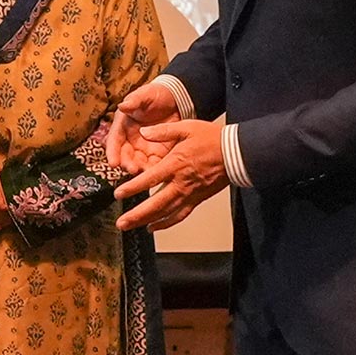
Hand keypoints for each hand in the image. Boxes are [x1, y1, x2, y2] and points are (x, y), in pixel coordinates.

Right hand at [105, 80, 179, 172]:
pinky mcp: (158, 153)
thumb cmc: (155, 95)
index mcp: (123, 125)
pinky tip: (157, 173)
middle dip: (127, 163)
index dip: (112, 152)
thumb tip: (123, 105)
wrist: (175, 99)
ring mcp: (144, 147)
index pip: (115, 140)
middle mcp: (130, 139)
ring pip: (138, 162)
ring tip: (144, 173)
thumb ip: (134, 101)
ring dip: (139, 169)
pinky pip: (154, 163)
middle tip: (131, 169)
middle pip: (125, 154)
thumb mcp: (145, 95)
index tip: (113, 163)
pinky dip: (154, 170)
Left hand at [114, 118, 228, 231]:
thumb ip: (163, 131)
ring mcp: (190, 194)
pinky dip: (166, 223)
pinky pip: (180, 215)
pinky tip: (154, 227)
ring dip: (147, 221)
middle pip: (156, 204)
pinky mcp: (198, 199)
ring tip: (131, 227)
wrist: (237, 153)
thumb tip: (144, 131)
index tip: (118, 194)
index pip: (149, 180)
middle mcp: (181, 183)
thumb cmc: (212, 139)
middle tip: (121, 223)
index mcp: (175, 164)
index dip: (132, 188)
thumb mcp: (186, 127)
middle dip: (137, 215)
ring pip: (166, 213)